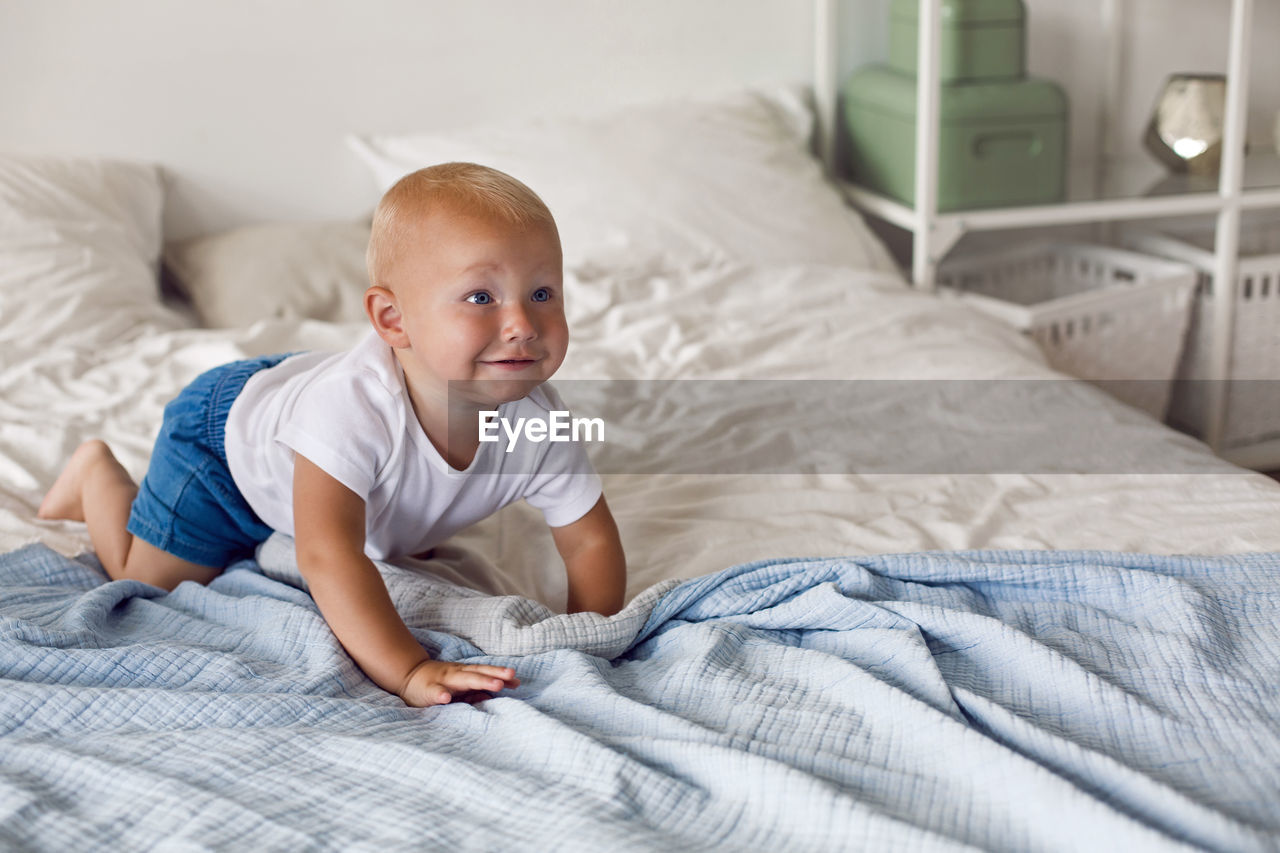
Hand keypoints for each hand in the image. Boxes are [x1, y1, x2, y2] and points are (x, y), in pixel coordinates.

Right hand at [398, 658, 519, 706]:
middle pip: (478, 673)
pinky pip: (434, 692)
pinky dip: (440, 694)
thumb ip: (477, 690)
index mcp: (464, 673)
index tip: (517, 681)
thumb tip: (496, 692)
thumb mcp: (460, 686)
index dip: (500, 675)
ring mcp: (442, 681)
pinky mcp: (427, 690)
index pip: (485, 672)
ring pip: (462, 680)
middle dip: (494, 675)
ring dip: (480, 681)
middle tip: (510, 677)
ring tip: (496, 685)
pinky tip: (446, 698)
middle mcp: (456, 674)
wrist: (409, 675)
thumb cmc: (439, 683)